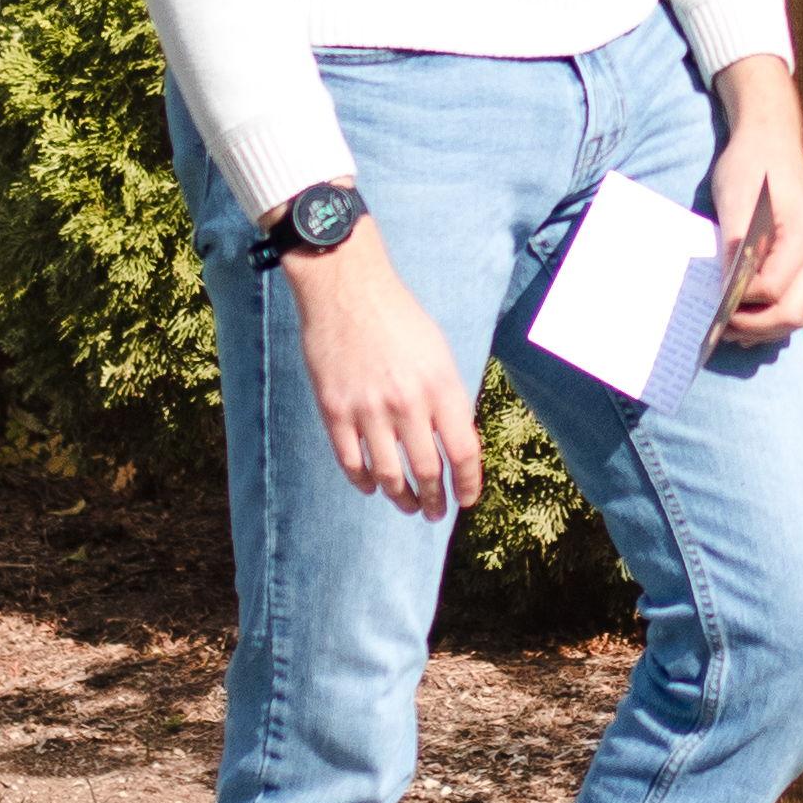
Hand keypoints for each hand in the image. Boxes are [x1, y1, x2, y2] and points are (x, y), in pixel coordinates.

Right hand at [280, 223, 480, 515]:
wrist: (347, 290)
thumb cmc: (399, 318)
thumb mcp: (439, 353)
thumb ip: (448, 399)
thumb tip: (455, 445)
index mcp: (441, 386)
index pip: (463, 453)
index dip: (468, 485)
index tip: (467, 501)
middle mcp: (408, 403)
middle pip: (427, 472)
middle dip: (435, 500)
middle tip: (435, 513)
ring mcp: (368, 409)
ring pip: (389, 475)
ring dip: (402, 499)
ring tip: (408, 506)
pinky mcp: (334, 410)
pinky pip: (351, 462)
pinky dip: (364, 482)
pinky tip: (372, 487)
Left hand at [703, 55, 802, 339]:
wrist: (771, 139)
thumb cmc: (752, 165)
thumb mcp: (736, 200)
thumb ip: (737, 245)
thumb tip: (729, 289)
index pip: (773, 289)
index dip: (741, 301)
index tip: (714, 300)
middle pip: (794, 313)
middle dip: (755, 326)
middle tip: (719, 327)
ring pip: (801, 314)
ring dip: (767, 328)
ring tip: (731, 329)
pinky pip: (799, 302)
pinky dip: (775, 317)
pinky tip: (747, 319)